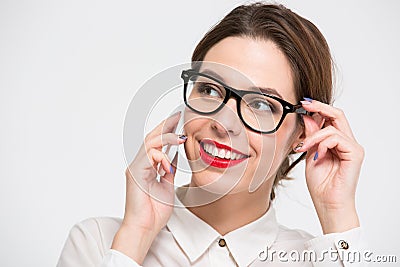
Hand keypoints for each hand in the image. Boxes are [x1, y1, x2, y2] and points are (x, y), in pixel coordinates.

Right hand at [111, 112, 185, 262]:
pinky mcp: (134, 173)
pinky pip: (147, 156)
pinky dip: (159, 156)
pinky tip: (167, 161)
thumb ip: (168, 171)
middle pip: (151, 138)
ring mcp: (135, 168)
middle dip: (165, 126)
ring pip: (148, 144)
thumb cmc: (153, 212)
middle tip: (177, 116)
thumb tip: (173, 159)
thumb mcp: (167, 186)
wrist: (145, 228)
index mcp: (147, 167)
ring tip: (179, 136)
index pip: (156, 143)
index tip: (178, 120)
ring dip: (164, 137)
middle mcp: (139, 165)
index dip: (166, 130)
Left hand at [296, 99, 363, 233]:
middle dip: (319, 107)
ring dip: (313, 135)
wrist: (327, 203)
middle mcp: (347, 143)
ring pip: (333, 127)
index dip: (318, 108)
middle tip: (304, 105)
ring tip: (302, 148)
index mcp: (337, 143)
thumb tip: (308, 118)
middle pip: (338, 115)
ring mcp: (352, 148)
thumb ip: (311, 137)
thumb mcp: (310, 154)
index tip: (303, 104)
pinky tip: (315, 155)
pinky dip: (321, 143)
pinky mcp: (355, 153)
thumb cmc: (320, 184)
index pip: (331, 118)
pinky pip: (336, 138)